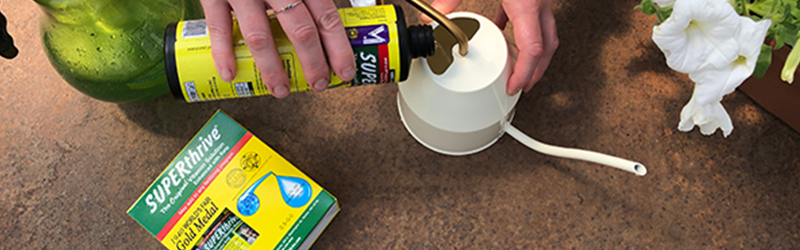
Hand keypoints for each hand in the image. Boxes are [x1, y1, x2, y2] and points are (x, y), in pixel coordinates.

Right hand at [200, 0, 355, 97]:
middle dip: (313, 63)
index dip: (338, 48)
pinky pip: (218, 26)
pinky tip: (231, 73)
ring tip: (281, 90)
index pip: (327, 17)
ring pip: (261, 35)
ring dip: (272, 69)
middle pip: (300, 30)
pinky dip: (223, 53)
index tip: (345, 71)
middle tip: (318, 84)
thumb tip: (337, 19)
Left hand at [424, 0, 558, 94]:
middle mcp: (540, 1)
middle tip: (522, 85)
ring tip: (514, 64)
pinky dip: (519, 26)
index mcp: (528, 3)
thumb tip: (434, 14)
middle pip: (547, 46)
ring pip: (545, 31)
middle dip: (537, 70)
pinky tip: (502, 27)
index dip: (526, 73)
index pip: (534, 49)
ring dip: (532, 51)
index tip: (515, 87)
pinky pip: (531, 13)